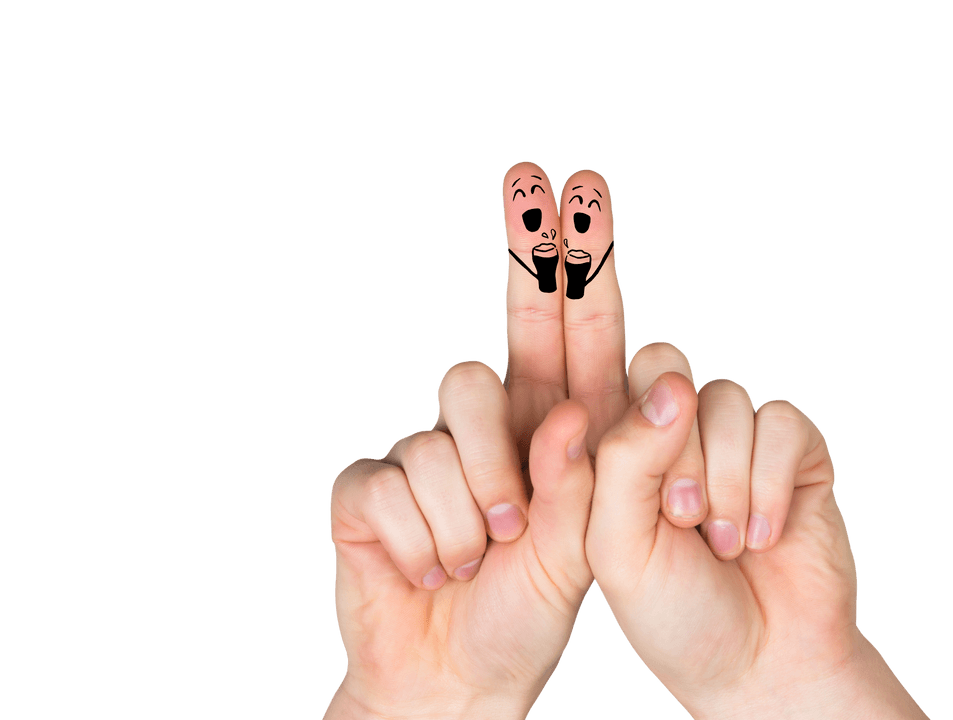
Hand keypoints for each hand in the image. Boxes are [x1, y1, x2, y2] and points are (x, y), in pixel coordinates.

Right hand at [324, 162, 624, 717]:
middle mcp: (486, 434)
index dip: (574, 265)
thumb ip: (594, 472)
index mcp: (550, 438)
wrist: (450, 681)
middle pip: (497, 341)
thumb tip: (585, 401)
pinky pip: (392, 480)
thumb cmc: (524, 618)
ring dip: (477, 504)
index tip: (578, 188)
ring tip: (483, 556)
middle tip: (529, 174)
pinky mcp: (368, 488)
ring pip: (447, 421)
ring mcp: (422, 455)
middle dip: (523, 252)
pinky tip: (430, 570)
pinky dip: (424, 542)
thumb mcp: (587, 551)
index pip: (568, 338)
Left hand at [586, 343, 927, 718]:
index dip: (627, 426)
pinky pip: (781, 421)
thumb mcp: (619, 546)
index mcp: (614, 447)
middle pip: (665, 367)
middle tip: (682, 519)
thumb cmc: (675, 613)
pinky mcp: (794, 451)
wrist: (761, 667)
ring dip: (725, 479)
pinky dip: (771, 483)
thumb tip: (671, 385)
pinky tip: (764, 536)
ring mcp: (733, 437)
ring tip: (724, 543)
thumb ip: (624, 461)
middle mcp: (671, 430)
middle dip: (675, 452)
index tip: (645, 502)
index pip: (604, 380)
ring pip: (724, 396)